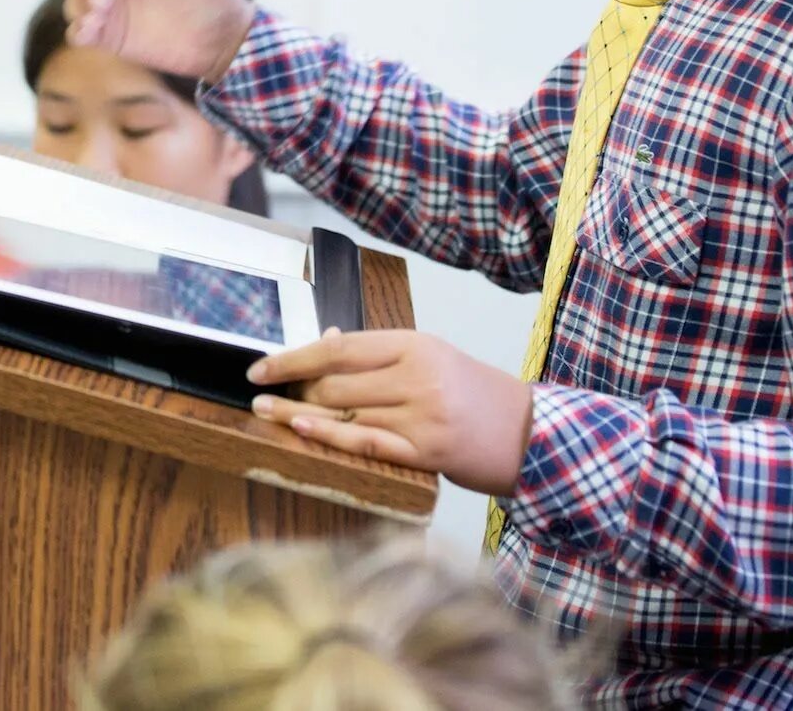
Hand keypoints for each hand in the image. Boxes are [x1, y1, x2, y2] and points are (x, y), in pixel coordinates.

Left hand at [246, 329, 534, 495]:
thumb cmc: (476, 395)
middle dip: (293, 387)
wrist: (531, 434)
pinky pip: (364, 441)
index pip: (339, 346)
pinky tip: (299, 429)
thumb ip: (380, 355)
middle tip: (262, 392)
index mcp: (416, 344)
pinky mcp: (425, 452)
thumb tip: (324, 341)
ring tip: (263, 410)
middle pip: (335, 381)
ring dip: (296, 412)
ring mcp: (421, 415)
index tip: (262, 365)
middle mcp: (417, 375)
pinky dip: (327, 435)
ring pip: (343, 410)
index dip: (294, 356)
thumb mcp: (432, 358)